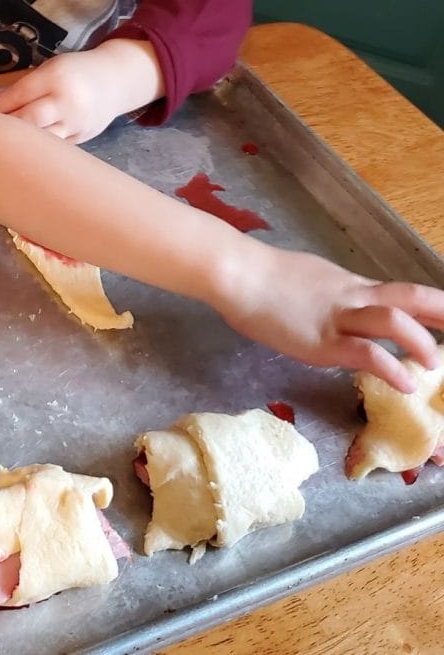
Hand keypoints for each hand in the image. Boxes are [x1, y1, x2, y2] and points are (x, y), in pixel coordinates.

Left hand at [0, 39, 162, 143]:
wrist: (115, 81)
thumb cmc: (74, 74)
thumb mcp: (50, 69)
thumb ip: (25, 88)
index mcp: (56, 77)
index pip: (20, 95)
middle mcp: (67, 101)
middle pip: (29, 121)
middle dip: (6, 129)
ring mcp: (76, 123)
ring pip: (42, 140)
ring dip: (21, 146)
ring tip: (4, 149)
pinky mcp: (81, 139)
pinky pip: (54, 149)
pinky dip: (37, 153)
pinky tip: (23, 156)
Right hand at [218, 247, 443, 392]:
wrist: (235, 273)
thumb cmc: (254, 276)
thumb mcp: (302, 281)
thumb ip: (321, 297)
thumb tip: (324, 309)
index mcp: (346, 286)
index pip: (398, 293)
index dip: (432, 305)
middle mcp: (349, 299)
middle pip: (410, 299)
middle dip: (442, 314)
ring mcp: (336, 319)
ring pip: (394, 322)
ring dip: (421, 344)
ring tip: (433, 365)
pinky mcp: (320, 342)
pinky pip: (366, 353)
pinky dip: (391, 369)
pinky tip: (404, 385)